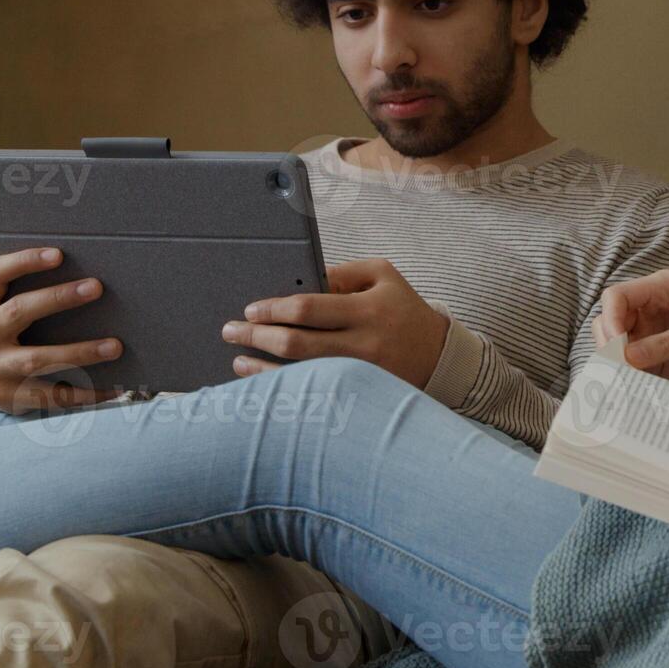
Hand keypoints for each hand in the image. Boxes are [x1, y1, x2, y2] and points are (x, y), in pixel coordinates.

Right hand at [0, 247, 123, 412]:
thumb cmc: (13, 334)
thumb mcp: (9, 311)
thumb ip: (33, 292)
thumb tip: (92, 278)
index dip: (23, 261)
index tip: (59, 254)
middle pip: (17, 312)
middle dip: (57, 298)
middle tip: (96, 287)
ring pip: (37, 359)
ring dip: (79, 352)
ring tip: (116, 346)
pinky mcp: (11, 396)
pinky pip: (53, 395)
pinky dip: (87, 392)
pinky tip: (114, 387)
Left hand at [220, 258, 449, 387]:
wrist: (439, 356)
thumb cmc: (403, 309)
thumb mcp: (382, 275)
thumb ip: (340, 273)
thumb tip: (296, 282)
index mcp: (369, 308)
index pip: (309, 308)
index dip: (273, 309)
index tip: (251, 310)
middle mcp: (365, 343)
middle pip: (297, 343)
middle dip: (256, 336)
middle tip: (230, 330)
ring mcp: (361, 374)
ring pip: (299, 373)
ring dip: (262, 367)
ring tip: (238, 358)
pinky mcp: (358, 394)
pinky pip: (310, 391)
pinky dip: (282, 385)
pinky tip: (262, 379)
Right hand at [592, 269, 668, 398]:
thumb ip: (664, 343)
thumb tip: (626, 358)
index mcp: (661, 289)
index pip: (618, 296)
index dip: (611, 318)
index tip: (616, 346)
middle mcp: (650, 310)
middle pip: (609, 320)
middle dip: (608, 342)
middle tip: (617, 367)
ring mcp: (649, 337)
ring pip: (614, 346)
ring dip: (613, 362)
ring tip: (621, 380)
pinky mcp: (653, 362)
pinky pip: (628, 368)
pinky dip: (623, 377)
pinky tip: (627, 388)